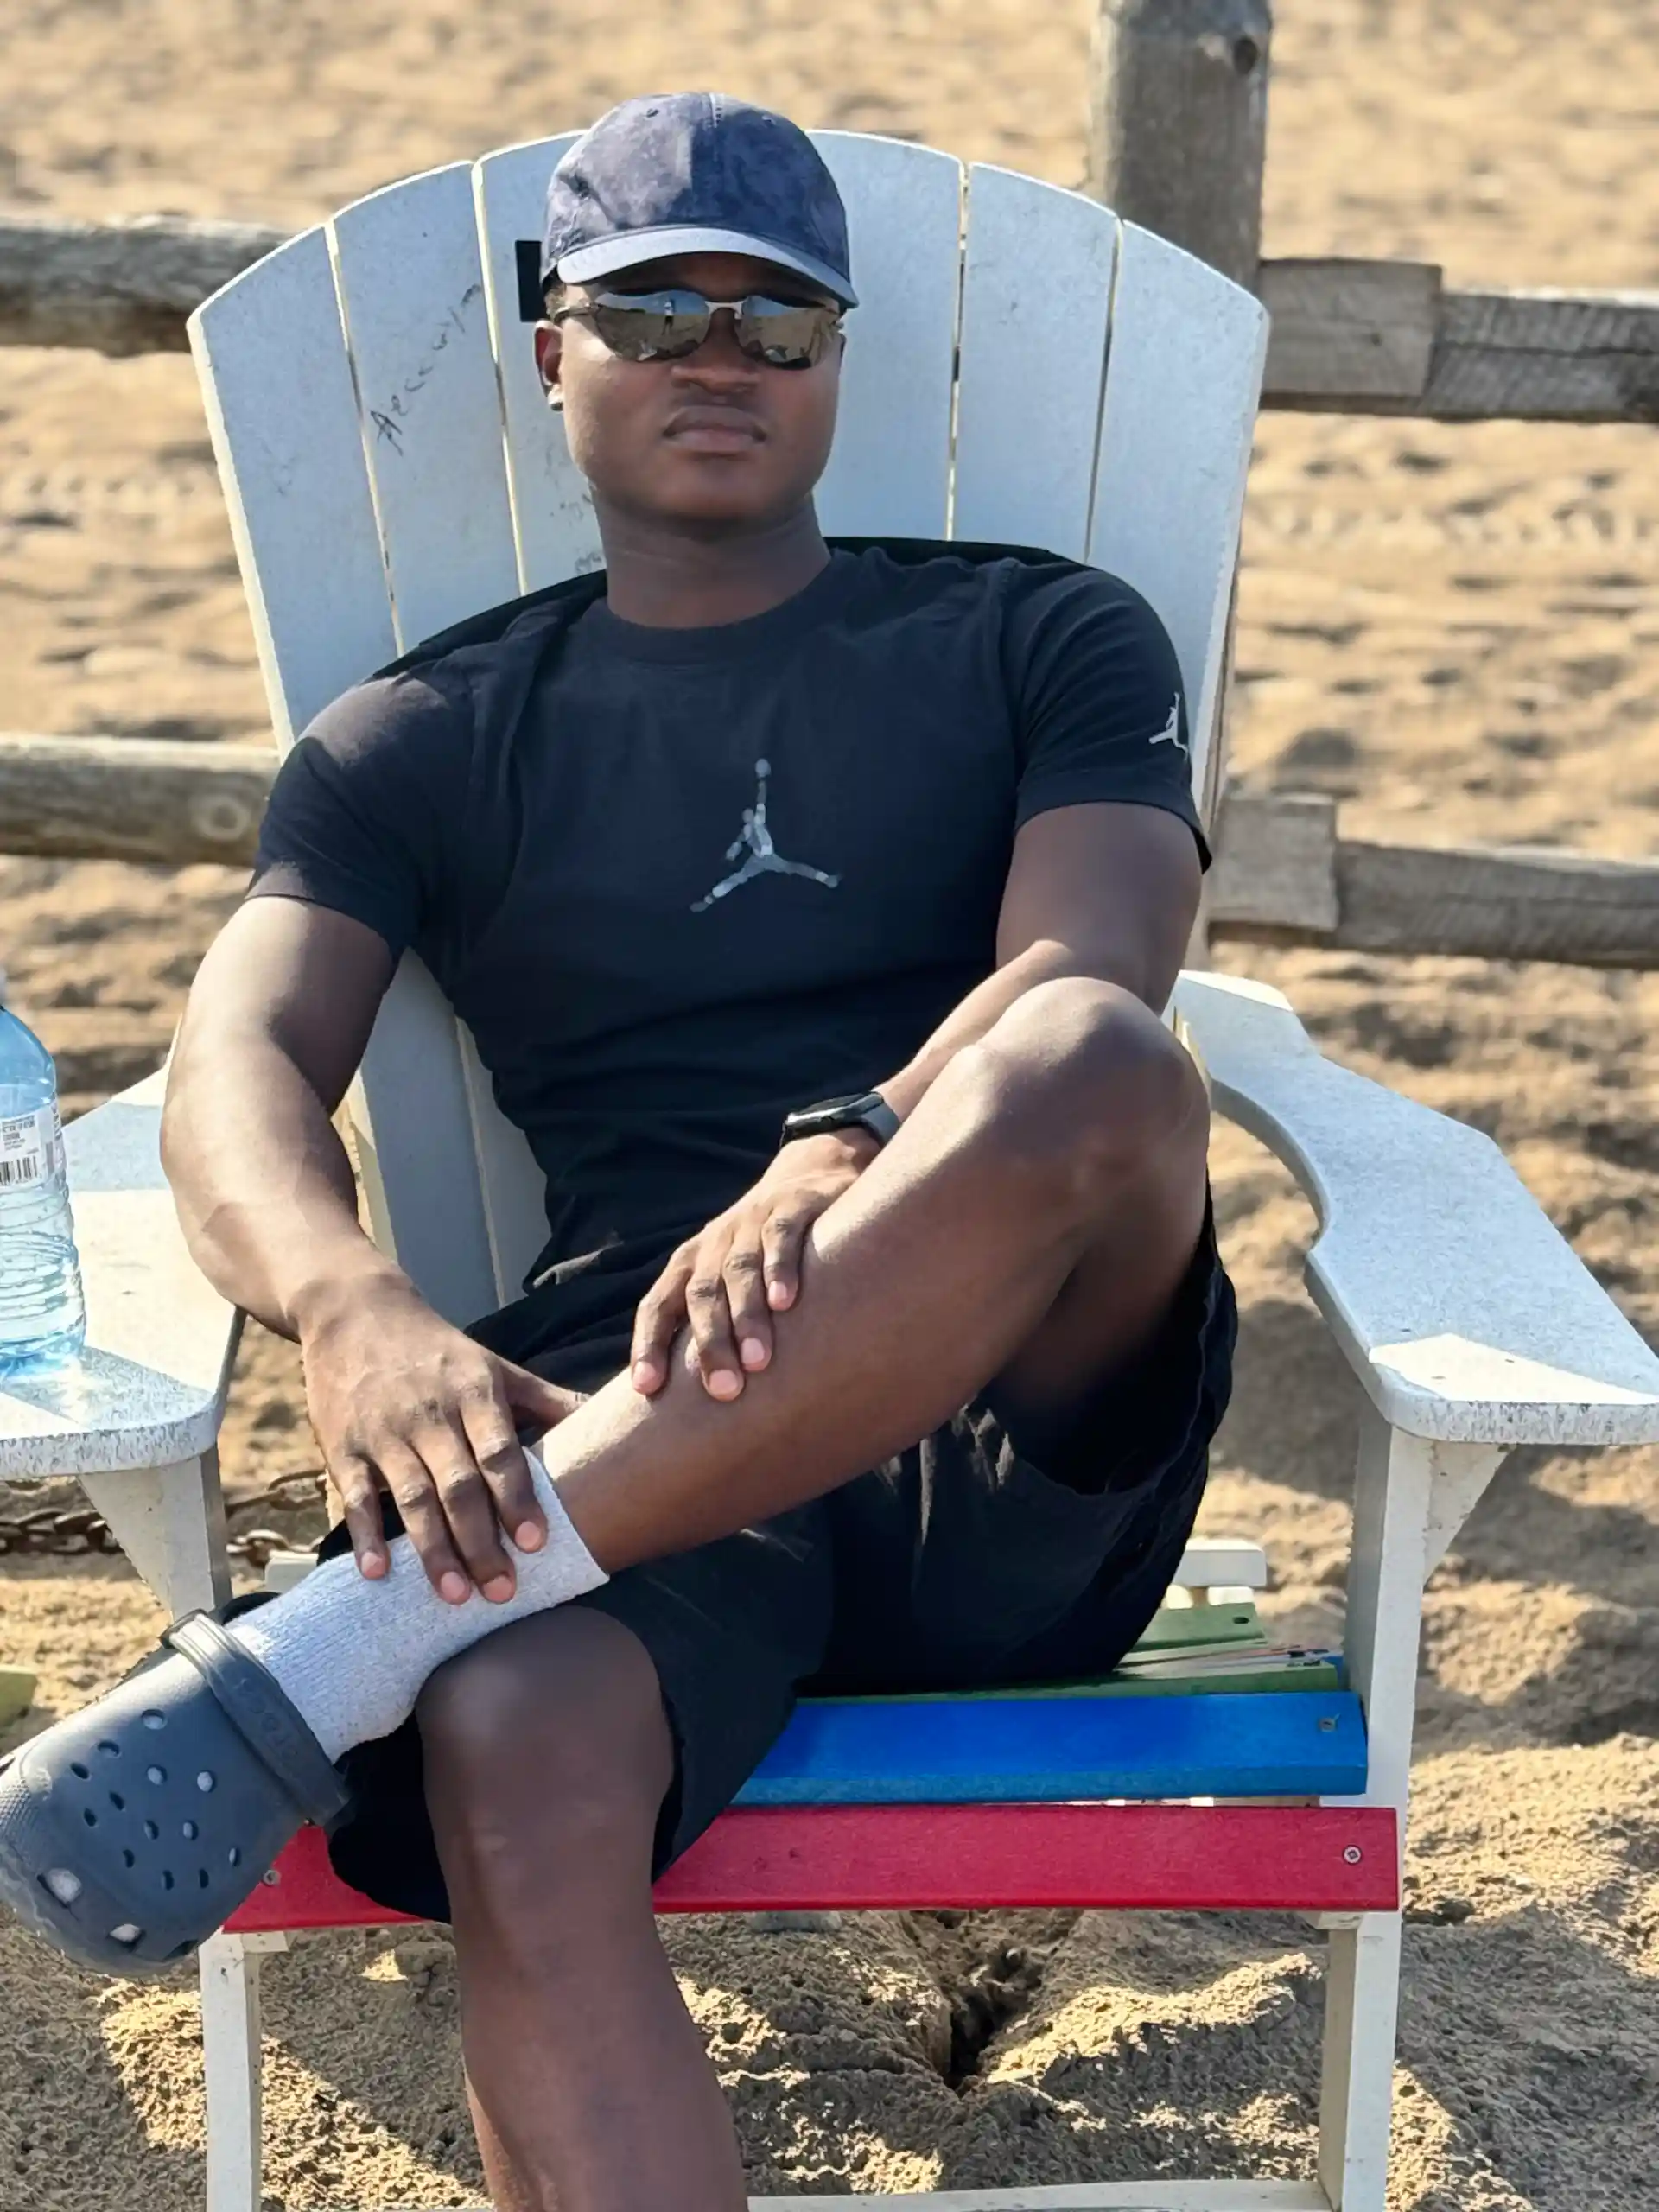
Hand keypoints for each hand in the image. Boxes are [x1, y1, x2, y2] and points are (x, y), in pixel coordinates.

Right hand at [296, 1266, 584, 1600]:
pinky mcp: (343, 1447)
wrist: (354, 1312)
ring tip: (456, 1595)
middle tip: (503, 1592)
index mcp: (473, 1393)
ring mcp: (384, 1434)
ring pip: (412, 1497)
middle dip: (481, 1542)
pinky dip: (365, 1535)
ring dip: (433, 1549)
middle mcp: (430, 1416)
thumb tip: (609, 1415)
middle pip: (458, 1486)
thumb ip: (547, 1400)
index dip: (517, 1497)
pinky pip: (356, 1496)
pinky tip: (378, 1573)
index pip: (499, 1451)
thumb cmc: (438, 1351)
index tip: (537, 1543)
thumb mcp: (495, 1366)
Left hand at [630, 1132, 875, 1400]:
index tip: (646, 1389)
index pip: (658, 1306)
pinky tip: (785, 1301)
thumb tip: (696, 1406)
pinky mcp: (791, 1207)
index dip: (648, 1344)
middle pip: (701, 1295)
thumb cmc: (764, 1250)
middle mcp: (714, 1244)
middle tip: (724, 1390)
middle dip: (710, 1343)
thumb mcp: (731, 1280)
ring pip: (739, 1270)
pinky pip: (780, 1237)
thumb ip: (715, 1325)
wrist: (808, 1175)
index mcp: (690, 1266)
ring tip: (758, 1361)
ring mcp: (750, 1222)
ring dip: (745, 1315)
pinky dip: (779, 1267)